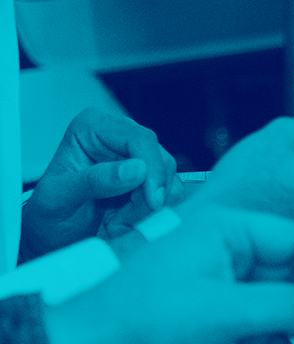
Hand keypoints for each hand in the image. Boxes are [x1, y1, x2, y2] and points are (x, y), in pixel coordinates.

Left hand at [21, 108, 176, 258]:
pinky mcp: (147, 178)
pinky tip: (128, 219)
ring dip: (148, 206)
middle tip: (125, 217)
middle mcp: (116, 138)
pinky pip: (170, 191)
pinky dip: (154, 211)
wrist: (51, 239)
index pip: (138, 138)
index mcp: (91, 128)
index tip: (151, 198)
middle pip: (158, 158)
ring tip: (119, 220)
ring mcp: (134, 158)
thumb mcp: (59, 199)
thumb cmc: (47, 217)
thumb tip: (135, 168)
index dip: (151, 168)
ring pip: (168, 176)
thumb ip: (95, 181)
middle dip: (147, 193)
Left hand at [44, 207, 293, 343]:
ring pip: (282, 299)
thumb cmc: (127, 316)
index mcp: (228, 228)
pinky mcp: (213, 310)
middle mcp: (228, 249)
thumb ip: (281, 306)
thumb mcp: (215, 310)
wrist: (81, 340)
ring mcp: (221, 281)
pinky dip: (281, 333)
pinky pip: (261, 319)